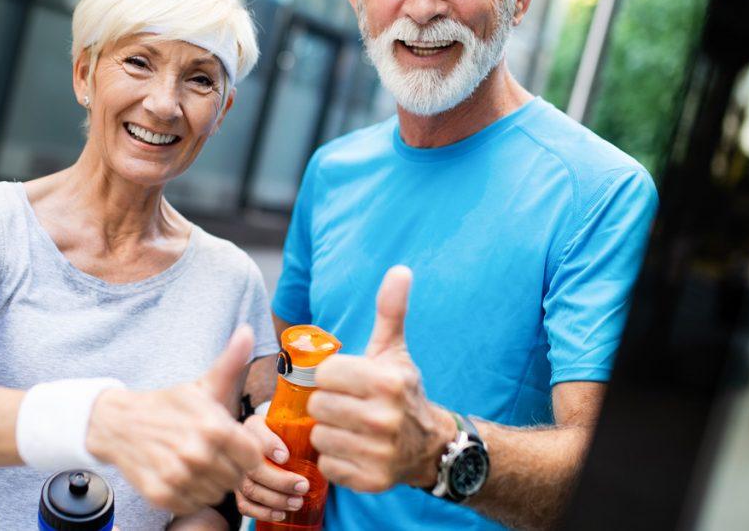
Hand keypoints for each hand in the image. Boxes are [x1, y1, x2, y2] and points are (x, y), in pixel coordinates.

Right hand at [87, 326, 263, 515]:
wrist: (119, 424)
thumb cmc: (169, 404)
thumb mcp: (202, 384)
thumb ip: (231, 361)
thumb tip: (247, 331)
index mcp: (213, 427)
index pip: (254, 457)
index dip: (246, 452)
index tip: (234, 445)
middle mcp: (197, 454)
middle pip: (236, 478)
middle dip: (229, 466)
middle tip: (212, 452)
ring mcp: (178, 477)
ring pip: (217, 494)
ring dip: (212, 481)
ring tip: (197, 461)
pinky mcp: (162, 495)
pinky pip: (194, 504)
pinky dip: (192, 494)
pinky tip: (183, 474)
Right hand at [234, 414, 309, 521]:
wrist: (265, 447)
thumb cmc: (282, 435)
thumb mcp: (289, 425)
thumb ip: (300, 426)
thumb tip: (321, 429)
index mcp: (254, 427)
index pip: (256, 431)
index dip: (270, 446)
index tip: (285, 457)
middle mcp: (242, 449)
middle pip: (254, 467)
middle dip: (280, 481)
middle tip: (303, 486)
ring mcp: (237, 472)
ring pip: (250, 489)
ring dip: (275, 499)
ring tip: (297, 502)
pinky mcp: (238, 491)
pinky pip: (245, 505)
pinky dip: (263, 512)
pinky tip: (281, 513)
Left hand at [308, 266, 455, 491]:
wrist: (430, 445)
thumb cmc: (402, 391)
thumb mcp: (395, 350)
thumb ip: (390, 310)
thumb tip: (400, 269)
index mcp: (386, 381)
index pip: (325, 374)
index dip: (331, 377)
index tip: (346, 381)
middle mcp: (384, 417)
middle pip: (319, 406)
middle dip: (328, 404)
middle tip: (346, 406)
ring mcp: (378, 452)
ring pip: (320, 436)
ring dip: (329, 432)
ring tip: (349, 427)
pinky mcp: (371, 480)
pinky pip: (328, 465)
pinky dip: (336, 459)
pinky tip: (353, 449)